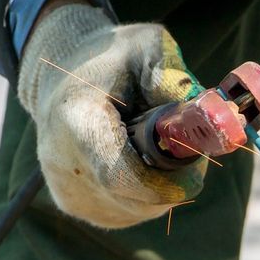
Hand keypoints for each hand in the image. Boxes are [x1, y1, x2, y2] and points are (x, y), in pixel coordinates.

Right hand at [18, 3, 206, 227]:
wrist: (65, 81)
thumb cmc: (111, 63)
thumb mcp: (144, 47)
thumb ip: (169, 72)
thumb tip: (195, 109)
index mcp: (78, 122)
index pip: (122, 176)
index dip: (164, 184)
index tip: (195, 173)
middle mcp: (65, 164)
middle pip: (136, 199)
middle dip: (173, 184)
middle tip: (190, 155)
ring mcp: (68, 191)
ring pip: (135, 210)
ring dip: (160, 191)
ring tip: (159, 153)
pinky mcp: (74, 205)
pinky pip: (125, 212)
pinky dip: (144, 197)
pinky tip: (140, 167)